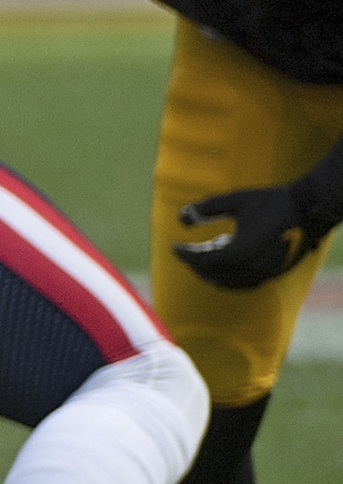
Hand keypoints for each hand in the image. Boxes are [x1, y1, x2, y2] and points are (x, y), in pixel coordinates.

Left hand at [175, 182, 339, 289]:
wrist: (309, 207)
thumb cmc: (272, 201)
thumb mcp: (236, 200)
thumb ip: (207, 208)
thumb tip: (180, 217)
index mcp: (240, 252)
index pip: (202, 261)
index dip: (185, 255)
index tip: (173, 246)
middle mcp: (252, 268)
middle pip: (212, 274)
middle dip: (196, 263)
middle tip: (187, 249)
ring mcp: (265, 274)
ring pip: (228, 283)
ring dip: (212, 270)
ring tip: (208, 250)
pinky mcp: (275, 274)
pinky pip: (245, 284)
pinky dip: (229, 277)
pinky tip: (227, 259)